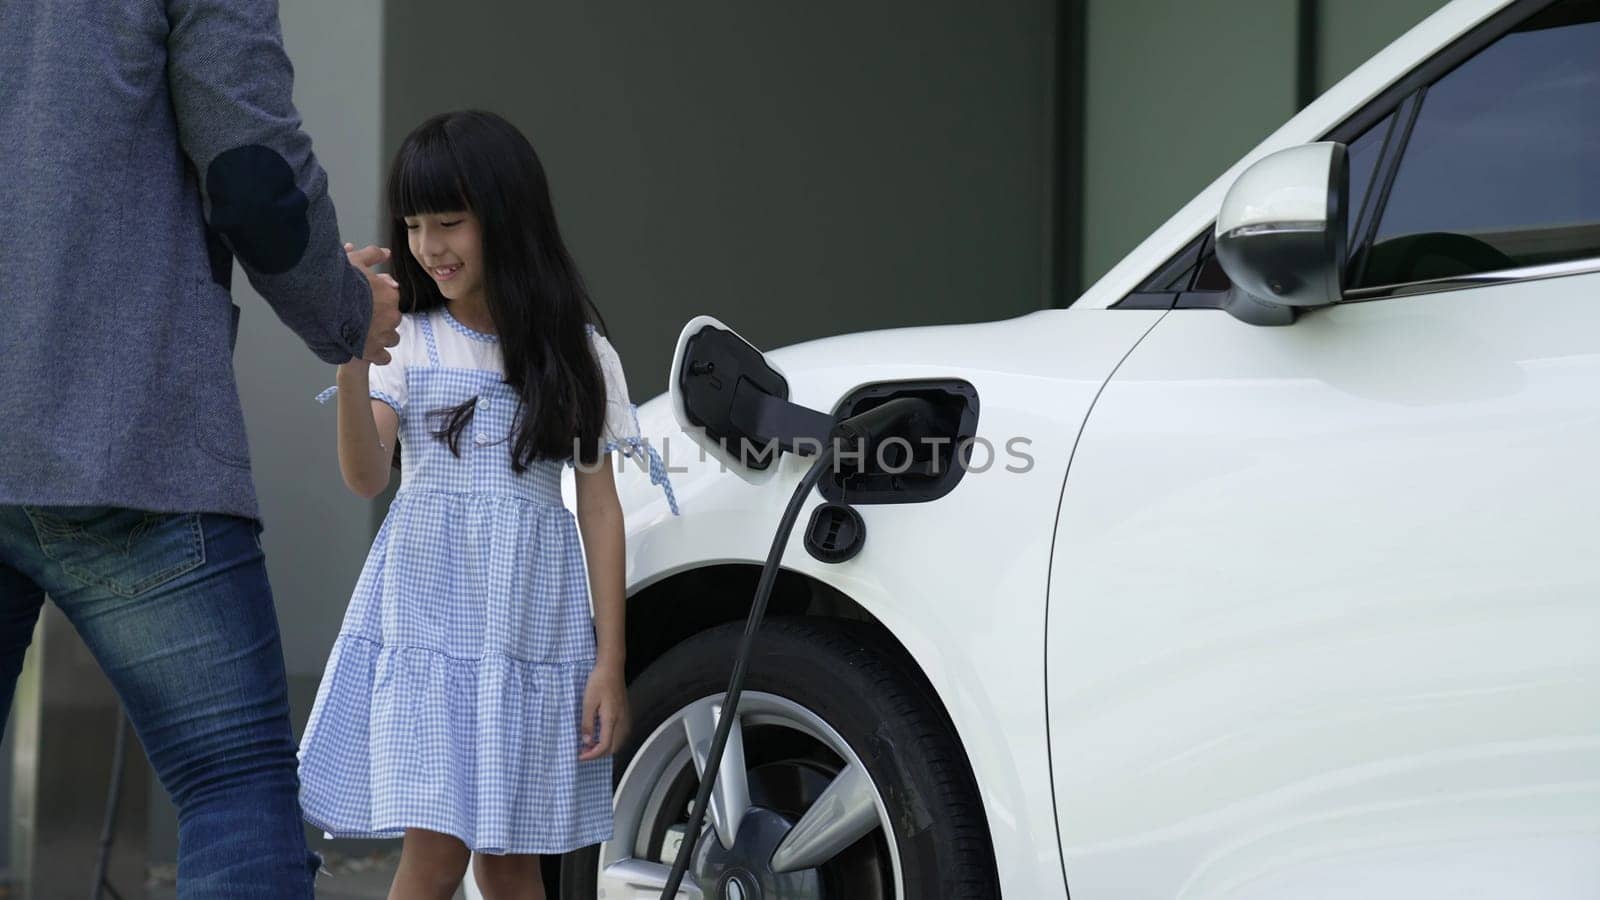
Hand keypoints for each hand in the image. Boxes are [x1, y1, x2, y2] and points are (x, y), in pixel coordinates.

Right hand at [346, 242, 399, 364]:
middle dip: (381, 318)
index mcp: (390, 295)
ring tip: (365, 334)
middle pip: (392, 318)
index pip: (392, 297)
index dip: (380, 298)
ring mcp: (383, 335)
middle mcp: (391, 316)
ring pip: (391, 338)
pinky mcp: (372, 352)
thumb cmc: (337, 281)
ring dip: (382, 336)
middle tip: (363, 316)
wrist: (322, 303)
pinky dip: (378, 355)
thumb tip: (386, 253)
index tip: (368, 300)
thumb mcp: (355, 261)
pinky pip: (384, 358)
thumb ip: (372, 255)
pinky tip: (369, 351)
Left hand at [579, 663, 630, 760]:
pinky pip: (621, 734)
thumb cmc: (599, 681)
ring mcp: (625, 717)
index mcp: (611, 719)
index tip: (580, 755)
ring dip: (606, 748)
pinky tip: (602, 735)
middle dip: (598, 754)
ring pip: (619, 742)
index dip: (592, 755)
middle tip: (584, 751)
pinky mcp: (626, 713)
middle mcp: (621, 720)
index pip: (604, 746)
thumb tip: (587, 741)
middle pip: (614, 748)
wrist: (611, 667)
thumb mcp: (587, 702)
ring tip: (591, 744)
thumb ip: (587, 723)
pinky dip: (612, 740)